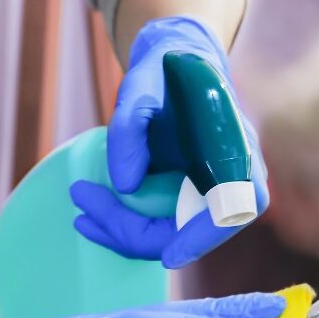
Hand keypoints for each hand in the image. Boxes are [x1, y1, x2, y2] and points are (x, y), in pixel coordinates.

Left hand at [70, 16, 268, 267]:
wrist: (179, 61)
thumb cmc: (167, 67)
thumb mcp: (141, 83)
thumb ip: (131, 127)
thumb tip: (125, 185)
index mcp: (237, 148)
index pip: (234, 208)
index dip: (203, 237)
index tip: (169, 256)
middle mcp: (235, 177)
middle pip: (193, 232)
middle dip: (137, 234)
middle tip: (83, 213)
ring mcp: (214, 191)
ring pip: (175, 234)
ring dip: (127, 233)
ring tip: (82, 213)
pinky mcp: (193, 196)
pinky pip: (165, 224)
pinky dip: (129, 224)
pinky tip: (95, 209)